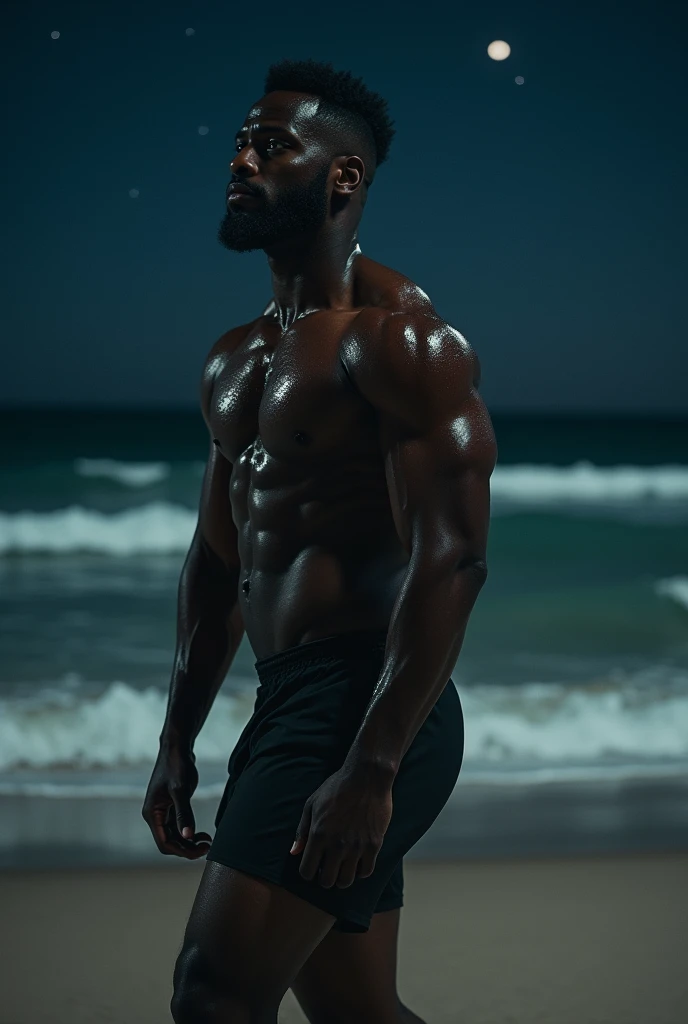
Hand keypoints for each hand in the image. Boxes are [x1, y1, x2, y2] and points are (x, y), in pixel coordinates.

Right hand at [142, 745, 212, 858]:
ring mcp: (163, 811)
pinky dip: (190, 832)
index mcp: (152, 813)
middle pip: (170, 842)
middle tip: (208, 847)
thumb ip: (183, 813)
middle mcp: (155, 815)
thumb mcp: (180, 790)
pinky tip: (203, 833)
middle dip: (188, 848)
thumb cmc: (176, 765)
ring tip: (208, 841)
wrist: (177, 748)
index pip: (164, 843)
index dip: (182, 850)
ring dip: (190, 842)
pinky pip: (179, 826)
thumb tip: (188, 836)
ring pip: (175, 836)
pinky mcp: (172, 806)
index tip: (201, 850)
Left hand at [290, 764, 393, 887]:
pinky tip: (357, 862)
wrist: (367, 777)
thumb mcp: (312, 803)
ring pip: (346, 881)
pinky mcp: (374, 845)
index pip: (307, 871)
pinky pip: (366, 872)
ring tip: (342, 867)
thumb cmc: (336, 787)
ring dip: (341, 878)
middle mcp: (337, 845)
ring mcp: (356, 846)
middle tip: (327, 868)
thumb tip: (294, 852)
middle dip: (323, 877)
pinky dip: (359, 871)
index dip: (307, 872)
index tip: (312, 866)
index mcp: (318, 835)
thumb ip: (302, 830)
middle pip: (326, 881)